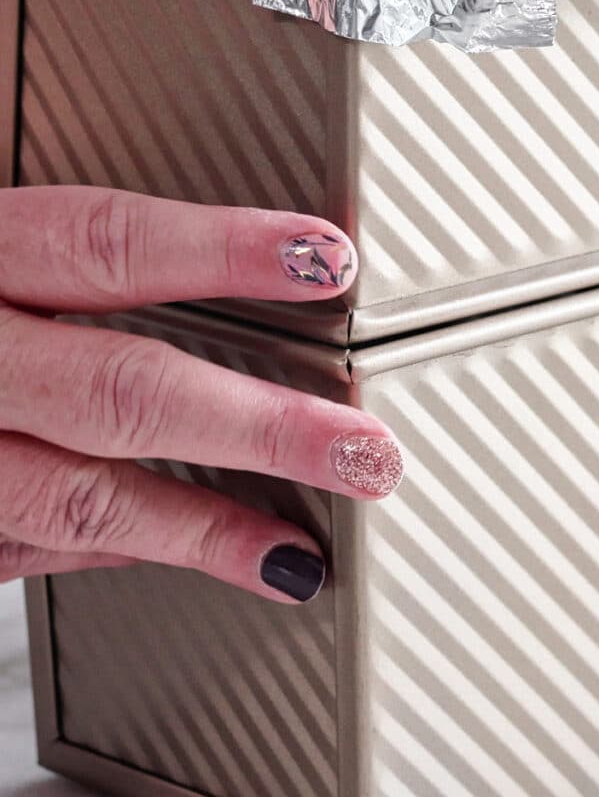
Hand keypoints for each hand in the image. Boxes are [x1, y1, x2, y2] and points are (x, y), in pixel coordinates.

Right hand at [0, 187, 402, 602]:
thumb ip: (62, 255)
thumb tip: (227, 259)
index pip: (103, 240)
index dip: (223, 249)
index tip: (326, 256)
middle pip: (121, 390)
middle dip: (259, 427)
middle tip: (367, 449)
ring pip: (78, 502)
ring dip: (205, 531)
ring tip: (296, 549)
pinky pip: (30, 551)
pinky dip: (125, 555)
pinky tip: (206, 555)